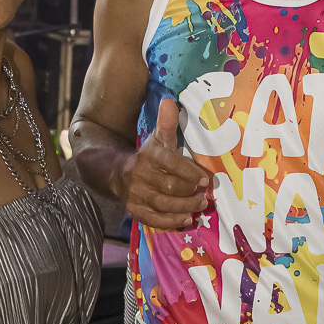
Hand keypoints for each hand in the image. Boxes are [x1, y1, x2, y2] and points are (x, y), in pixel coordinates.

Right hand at [119, 96, 212, 229]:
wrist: (118, 174)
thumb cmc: (147, 156)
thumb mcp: (157, 139)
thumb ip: (166, 124)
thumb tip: (170, 101)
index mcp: (148, 157)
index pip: (170, 164)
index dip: (189, 172)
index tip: (205, 179)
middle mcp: (140, 176)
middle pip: (169, 188)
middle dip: (190, 193)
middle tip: (205, 196)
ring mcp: (136, 195)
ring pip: (163, 205)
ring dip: (184, 208)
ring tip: (199, 206)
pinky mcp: (135, 211)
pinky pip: (154, 220)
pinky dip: (171, 222)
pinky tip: (185, 220)